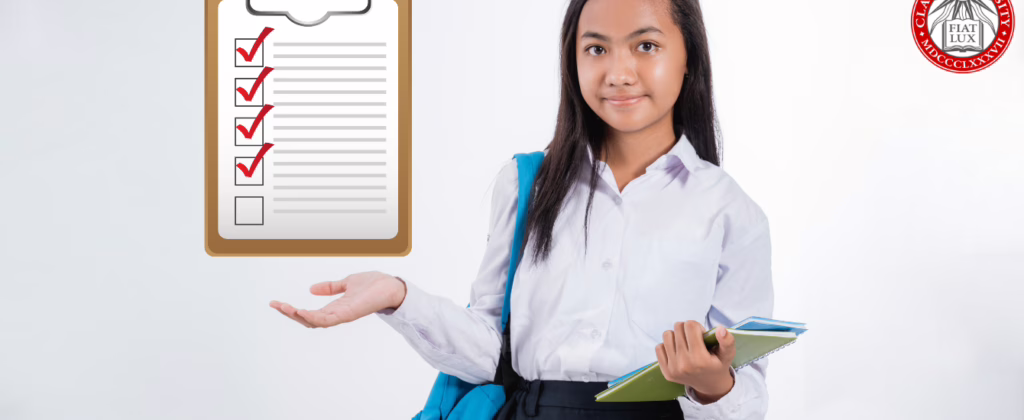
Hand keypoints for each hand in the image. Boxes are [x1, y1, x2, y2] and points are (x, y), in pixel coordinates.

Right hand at [269, 271, 406, 327]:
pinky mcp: (348, 314)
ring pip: (314, 321)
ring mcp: (342, 316)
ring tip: (283, 307)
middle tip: (274, 305)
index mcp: (335, 307)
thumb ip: (331, 287)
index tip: (276, 303)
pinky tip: (300, 311)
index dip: (292, 310)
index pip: (309, 313)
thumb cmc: (374, 285)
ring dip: (297, 315)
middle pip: (308, 320)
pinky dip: (312, 317)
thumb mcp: (347, 283)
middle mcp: (337, 314)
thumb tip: (312, 289)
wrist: (391, 286)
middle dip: (289, 314)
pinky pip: (327, 320)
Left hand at [655, 320, 735, 402]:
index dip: (697, 326)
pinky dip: (668, 346)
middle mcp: (684, 364)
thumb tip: (720, 329)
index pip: (690, 326)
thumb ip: (727, 341)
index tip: (701, 335)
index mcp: (700, 359)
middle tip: (694, 339)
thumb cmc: (718, 365)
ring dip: (676, 336)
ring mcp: (673, 369)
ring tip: (685, 344)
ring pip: (667, 335)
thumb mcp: (728, 354)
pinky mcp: (665, 371)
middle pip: (678, 328)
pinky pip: (659, 347)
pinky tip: (677, 351)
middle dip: (686, 329)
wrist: (709, 385)